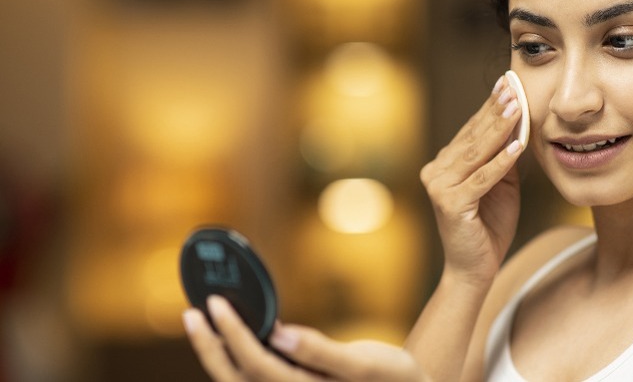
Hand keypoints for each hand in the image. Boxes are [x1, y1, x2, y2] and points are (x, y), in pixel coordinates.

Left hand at [184, 295, 429, 381]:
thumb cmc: (394, 380)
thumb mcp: (367, 365)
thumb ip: (322, 353)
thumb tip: (279, 335)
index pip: (256, 367)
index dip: (233, 336)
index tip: (215, 304)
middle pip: (235, 380)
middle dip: (210, 348)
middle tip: (192, 312)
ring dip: (217, 356)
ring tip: (202, 323)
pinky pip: (253, 380)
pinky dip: (235, 360)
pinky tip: (233, 337)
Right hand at [420, 75, 523, 283]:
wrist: (474, 269)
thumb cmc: (488, 227)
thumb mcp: (500, 186)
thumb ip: (503, 158)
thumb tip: (520, 124)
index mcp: (444, 165)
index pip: (471, 131)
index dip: (490, 107)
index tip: (508, 83)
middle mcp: (436, 172)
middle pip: (473, 136)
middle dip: (496, 110)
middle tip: (513, 84)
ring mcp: (440, 187)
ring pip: (476, 152)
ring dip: (499, 127)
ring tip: (517, 105)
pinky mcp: (451, 204)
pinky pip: (482, 178)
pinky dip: (501, 162)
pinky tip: (517, 145)